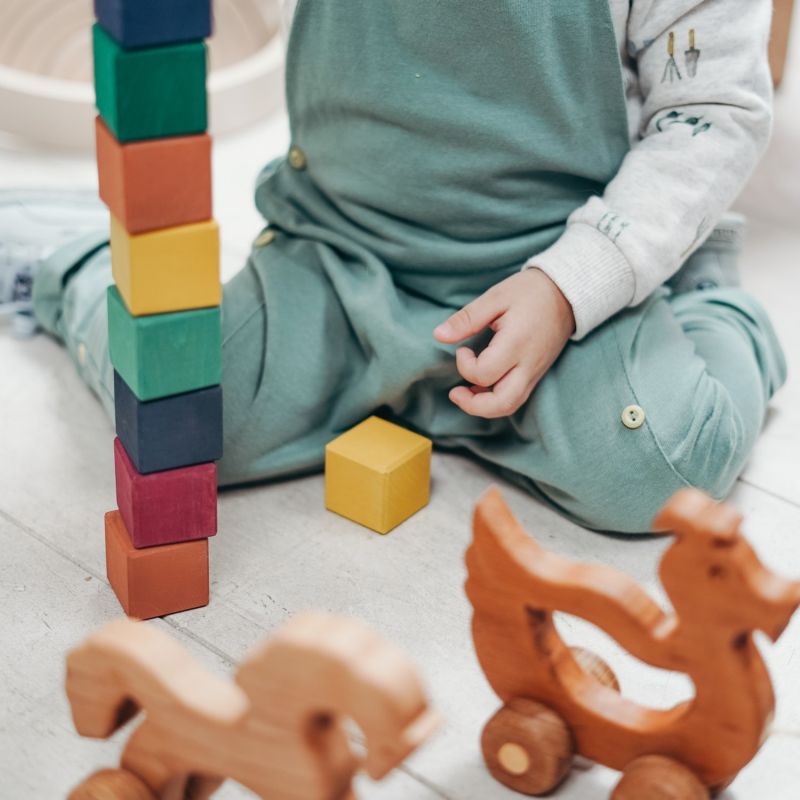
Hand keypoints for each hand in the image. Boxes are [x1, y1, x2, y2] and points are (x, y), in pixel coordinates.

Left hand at [433, 268, 574, 417]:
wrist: (567, 294)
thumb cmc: (530, 292)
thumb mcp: (495, 297)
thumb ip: (467, 319)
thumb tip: (439, 335)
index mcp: (516, 344)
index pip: (484, 373)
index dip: (465, 366)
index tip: (462, 350)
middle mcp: (528, 365)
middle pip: (501, 403)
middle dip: (473, 405)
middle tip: (455, 392)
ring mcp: (535, 372)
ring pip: (510, 405)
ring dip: (484, 406)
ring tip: (466, 393)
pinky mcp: (537, 374)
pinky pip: (517, 397)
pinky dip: (496, 399)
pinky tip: (482, 387)